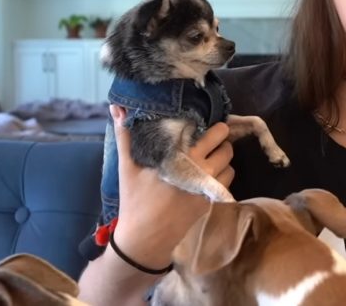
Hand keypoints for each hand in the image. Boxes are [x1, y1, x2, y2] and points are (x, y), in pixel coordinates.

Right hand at [108, 105, 234, 269]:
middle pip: (225, 144)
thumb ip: (125, 135)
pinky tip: (206, 173)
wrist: (145, 237)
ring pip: (229, 162)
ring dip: (222, 156)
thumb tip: (116, 107)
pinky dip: (221, 174)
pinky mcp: (211, 201)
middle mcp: (200, 170)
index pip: (212, 132)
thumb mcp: (127, 166)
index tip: (204, 122)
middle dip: (220, 138)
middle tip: (208, 137)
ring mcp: (208, 186)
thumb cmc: (135, 199)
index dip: (211, 125)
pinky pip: (227, 180)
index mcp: (182, 157)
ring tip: (208, 155)